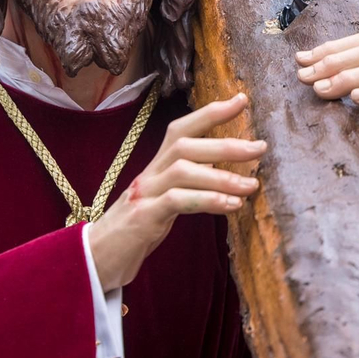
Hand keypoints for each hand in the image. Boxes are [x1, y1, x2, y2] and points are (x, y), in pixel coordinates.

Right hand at [88, 92, 265, 290]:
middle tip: (260, 147)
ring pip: (183, 169)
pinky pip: (178, 201)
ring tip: (251, 185)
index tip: (241, 99)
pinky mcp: (144, 217)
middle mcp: (150, 173)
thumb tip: (225, 171)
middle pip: (185, 144)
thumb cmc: (137, 228)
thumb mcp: (165, 199)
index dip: (211, 112)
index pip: (182, 128)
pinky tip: (232, 207)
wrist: (98, 258)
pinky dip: (208, 200)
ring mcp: (145, 193)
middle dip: (225, 143)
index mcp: (157, 166)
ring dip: (222, 176)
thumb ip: (189, 182)